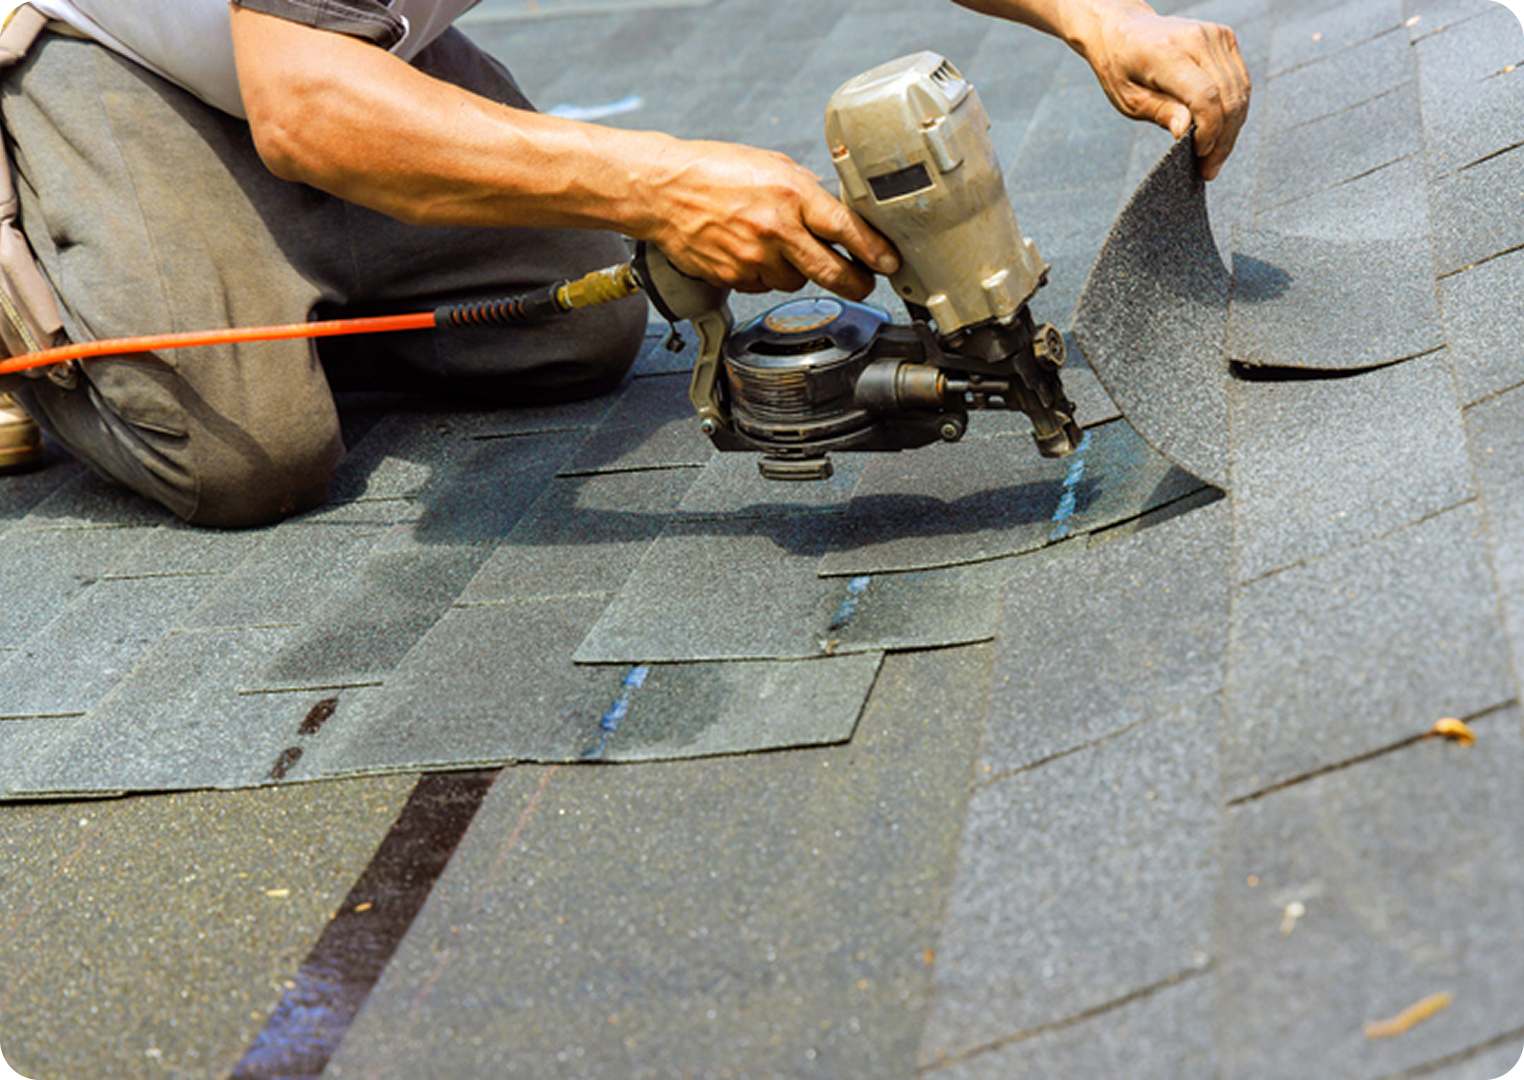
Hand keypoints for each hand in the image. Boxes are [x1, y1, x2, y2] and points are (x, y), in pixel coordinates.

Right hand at [639, 139, 898, 299]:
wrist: (661, 190)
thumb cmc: (713, 170)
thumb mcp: (771, 166)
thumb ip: (805, 193)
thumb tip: (836, 216)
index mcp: (790, 193)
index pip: (846, 229)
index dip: (874, 250)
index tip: (890, 262)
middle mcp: (775, 228)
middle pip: (831, 272)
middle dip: (856, 282)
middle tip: (865, 282)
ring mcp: (753, 257)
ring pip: (796, 282)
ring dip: (799, 272)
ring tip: (780, 248)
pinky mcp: (734, 277)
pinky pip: (764, 286)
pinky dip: (765, 274)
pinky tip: (751, 251)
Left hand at [1078, 2, 1249, 178]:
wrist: (1123, 29)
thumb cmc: (1121, 66)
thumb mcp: (1129, 98)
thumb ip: (1160, 112)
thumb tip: (1185, 132)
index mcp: (1166, 52)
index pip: (1205, 97)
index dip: (1209, 131)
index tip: (1199, 155)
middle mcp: (1197, 38)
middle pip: (1228, 97)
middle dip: (1223, 139)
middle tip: (1209, 168)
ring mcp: (1215, 35)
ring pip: (1240, 91)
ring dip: (1232, 129)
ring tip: (1214, 156)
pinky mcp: (1225, 37)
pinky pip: (1240, 81)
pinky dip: (1234, 109)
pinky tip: (1220, 132)